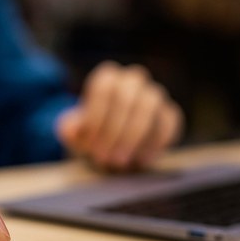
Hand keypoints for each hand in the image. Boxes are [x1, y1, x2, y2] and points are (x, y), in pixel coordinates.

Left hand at [56, 61, 182, 170]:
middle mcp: (132, 80)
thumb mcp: (73, 134)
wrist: (110, 148)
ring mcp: (154, 95)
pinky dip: (156, 143)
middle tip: (103, 158)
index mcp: (107, 78)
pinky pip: (169, 123)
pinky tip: (141, 161)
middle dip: (113, 130)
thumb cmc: (89, 136)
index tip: (89, 144)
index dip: (95, 116)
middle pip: (126, 97)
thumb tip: (72, 129)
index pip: (103, 88)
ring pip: (149, 106)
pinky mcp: (169, 114)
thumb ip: (69, 129)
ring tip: (120, 162)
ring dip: (133, 136)